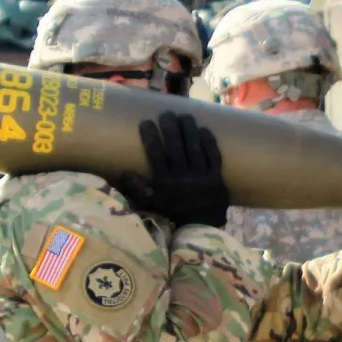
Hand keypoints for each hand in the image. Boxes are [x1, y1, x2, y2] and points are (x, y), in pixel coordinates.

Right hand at [120, 111, 229, 228]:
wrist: (201, 228)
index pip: (156, 155)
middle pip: (176, 147)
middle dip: (170, 128)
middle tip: (166, 113)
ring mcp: (201, 177)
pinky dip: (209, 142)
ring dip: (189, 129)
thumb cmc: (175, 213)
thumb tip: (124, 173)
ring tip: (184, 115)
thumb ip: (138, 189)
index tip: (146, 122)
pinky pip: (214, 156)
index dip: (151, 137)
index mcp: (165, 183)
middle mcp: (183, 177)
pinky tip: (204, 129)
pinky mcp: (217, 178)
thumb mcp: (153, 205)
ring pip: (195, 148)